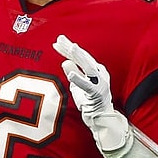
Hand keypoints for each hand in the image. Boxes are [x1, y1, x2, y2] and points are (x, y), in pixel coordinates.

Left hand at [52, 35, 128, 151]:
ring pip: (89, 67)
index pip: (80, 57)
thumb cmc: (89, 101)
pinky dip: (79, 79)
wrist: (101, 118)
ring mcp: (100, 83)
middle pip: (83, 57)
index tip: (56, 42)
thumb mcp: (78, 85)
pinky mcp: (98, 94)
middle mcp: (99, 73)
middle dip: (70, 48)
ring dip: (79, 56)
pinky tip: (70, 73)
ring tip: (70, 48)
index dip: (67, 49)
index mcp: (95, 69)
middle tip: (60, 39)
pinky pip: (87, 85)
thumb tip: (65, 62)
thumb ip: (73, 73)